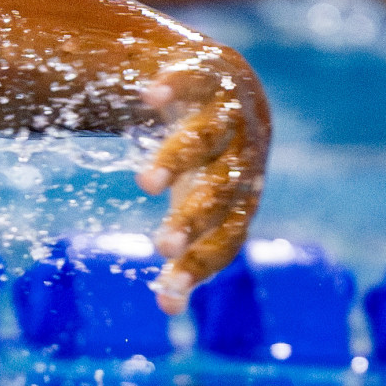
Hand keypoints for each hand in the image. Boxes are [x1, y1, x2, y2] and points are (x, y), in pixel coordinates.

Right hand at [137, 57, 270, 315]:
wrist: (228, 86)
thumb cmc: (208, 165)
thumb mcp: (196, 209)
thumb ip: (184, 255)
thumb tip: (168, 310)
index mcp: (239, 201)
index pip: (225, 240)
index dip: (200, 265)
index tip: (168, 294)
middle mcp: (239, 161)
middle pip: (218, 193)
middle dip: (192, 220)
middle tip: (162, 247)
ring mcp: (228, 117)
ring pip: (205, 139)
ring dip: (178, 161)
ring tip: (145, 184)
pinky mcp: (210, 75)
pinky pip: (194, 79)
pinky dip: (174, 86)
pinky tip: (148, 97)